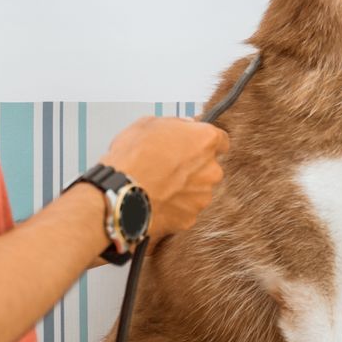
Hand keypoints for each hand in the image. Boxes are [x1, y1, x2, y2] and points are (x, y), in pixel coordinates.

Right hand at [100, 117, 228, 238]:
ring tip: (159, 185)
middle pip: (210, 167)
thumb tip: (184, 125)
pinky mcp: (190, 218)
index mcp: (205, 141)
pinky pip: (186, 210)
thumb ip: (175, 123)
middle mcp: (211, 170)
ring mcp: (202, 197)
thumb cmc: (132, 158)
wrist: (120, 194)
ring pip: (198, 190)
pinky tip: (157, 200)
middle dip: (194, 167)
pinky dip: (175, 206)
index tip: (195, 145)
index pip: (221, 140)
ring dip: (185, 188)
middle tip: (169, 165)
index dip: (205, 142)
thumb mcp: (148, 124)